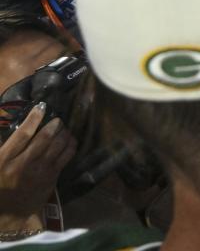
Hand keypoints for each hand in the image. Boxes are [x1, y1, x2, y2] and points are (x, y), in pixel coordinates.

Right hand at [0, 104, 75, 225]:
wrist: (9, 213)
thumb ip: (7, 147)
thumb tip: (23, 127)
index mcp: (4, 160)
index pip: (22, 134)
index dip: (33, 118)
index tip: (41, 107)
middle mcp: (24, 164)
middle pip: (45, 137)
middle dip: (54, 124)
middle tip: (57, 119)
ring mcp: (41, 171)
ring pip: (59, 144)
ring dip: (64, 132)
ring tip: (63, 128)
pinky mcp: (53, 176)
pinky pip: (67, 155)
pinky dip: (71, 143)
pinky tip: (70, 139)